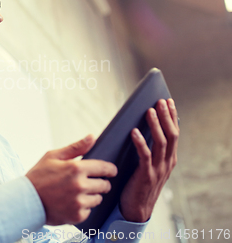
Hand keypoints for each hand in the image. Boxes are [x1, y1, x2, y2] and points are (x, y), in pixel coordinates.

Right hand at [26, 135, 117, 225]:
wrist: (25, 201)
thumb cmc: (38, 176)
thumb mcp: (53, 156)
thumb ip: (76, 147)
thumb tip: (92, 137)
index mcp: (76, 168)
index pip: (104, 168)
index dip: (110, 169)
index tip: (111, 171)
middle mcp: (80, 186)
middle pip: (104, 185)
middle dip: (100, 182)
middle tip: (89, 182)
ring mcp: (79, 202)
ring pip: (98, 199)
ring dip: (92, 195)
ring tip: (77, 192)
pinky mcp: (77, 216)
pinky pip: (89, 210)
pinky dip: (83, 207)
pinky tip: (71, 202)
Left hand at [120, 98, 178, 221]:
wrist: (136, 209)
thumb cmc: (138, 183)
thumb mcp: (149, 165)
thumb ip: (149, 149)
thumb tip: (141, 126)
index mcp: (169, 159)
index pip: (174, 134)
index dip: (173, 117)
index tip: (169, 101)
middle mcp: (167, 163)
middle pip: (171, 135)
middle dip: (166, 117)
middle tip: (160, 101)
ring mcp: (158, 169)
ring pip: (160, 143)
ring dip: (155, 125)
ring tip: (149, 111)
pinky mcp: (145, 175)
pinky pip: (145, 156)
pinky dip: (140, 142)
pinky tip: (134, 132)